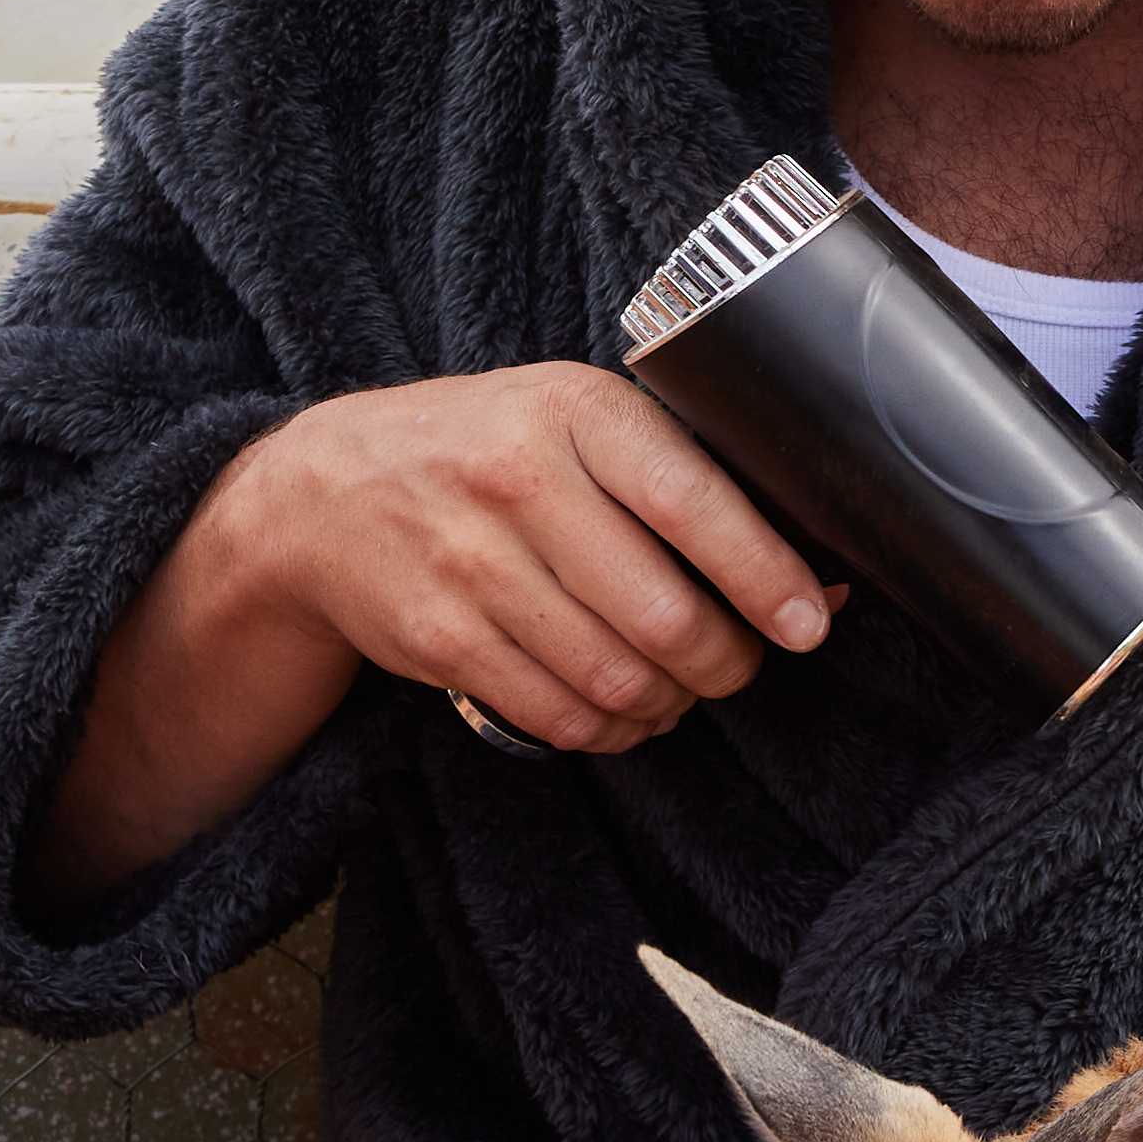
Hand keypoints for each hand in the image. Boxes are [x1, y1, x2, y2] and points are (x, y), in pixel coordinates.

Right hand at [35, 369, 830, 906]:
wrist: (322, 493)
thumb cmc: (488, 452)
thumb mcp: (574, 421)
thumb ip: (684, 477)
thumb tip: (821, 571)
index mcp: (574, 410)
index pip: (693, 502)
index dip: (765, 576)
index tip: (809, 622)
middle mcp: (519, 481)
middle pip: (664, 616)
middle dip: (726, 662)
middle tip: (739, 663)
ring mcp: (470, 563)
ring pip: (616, 678)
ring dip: (668, 703)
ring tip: (678, 687)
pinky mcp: (438, 638)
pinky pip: (557, 716)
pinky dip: (607, 731)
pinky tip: (619, 709)